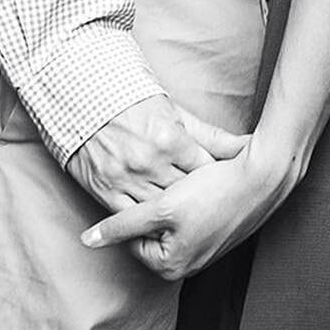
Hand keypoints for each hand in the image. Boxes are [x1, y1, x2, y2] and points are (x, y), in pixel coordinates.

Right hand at [66, 96, 247, 211]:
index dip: (217, 180)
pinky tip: (157, 229)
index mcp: (171, 140)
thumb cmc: (135, 104)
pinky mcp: (106, 192)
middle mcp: (150, 162)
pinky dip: (145, 226)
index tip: (224, 186)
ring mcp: (127, 179)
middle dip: (199, 200)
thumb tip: (245, 146)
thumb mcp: (176, 114)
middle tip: (212, 209)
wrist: (84, 100)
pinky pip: (130, 219)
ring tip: (189, 223)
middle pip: (186, 194)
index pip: (205, 171)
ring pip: (160, 211)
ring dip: (174, 218)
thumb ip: (210, 136)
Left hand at [80, 135, 292, 281]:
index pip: (131, 239)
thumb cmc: (213, 191)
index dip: (132, 209)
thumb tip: (87, 241)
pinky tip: (198, 183)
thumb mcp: (162, 208)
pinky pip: (192, 220)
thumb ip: (122, 224)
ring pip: (172, 225)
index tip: (137, 185)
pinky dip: (190, 202)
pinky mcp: (218, 234)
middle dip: (152, 207)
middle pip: (151, 234)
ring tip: (181, 181)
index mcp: (170, 266)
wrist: (263, 178)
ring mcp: (205, 252)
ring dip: (171, 203)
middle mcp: (188, 266)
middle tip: (161, 182)